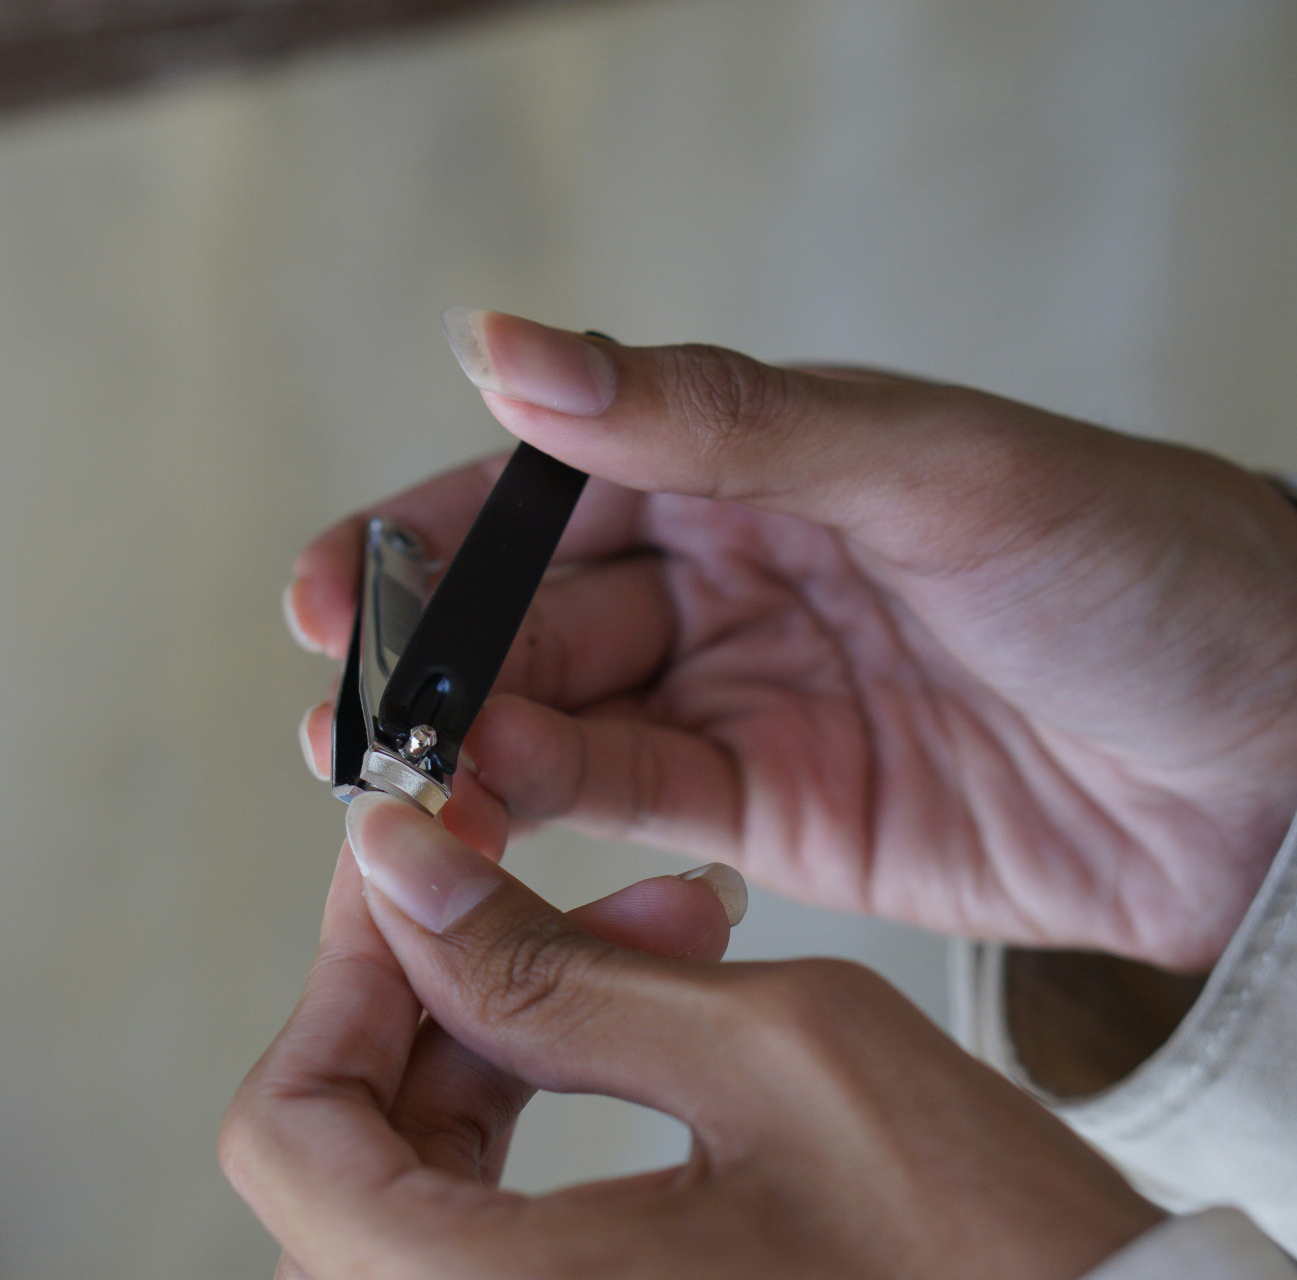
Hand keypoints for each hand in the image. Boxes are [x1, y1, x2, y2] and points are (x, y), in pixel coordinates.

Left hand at [220, 796, 1162, 1279]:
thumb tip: (400, 873)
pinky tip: (653, 1017)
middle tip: (540, 883)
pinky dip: (548, 1113)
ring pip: (420, 1178)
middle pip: (347, 1149)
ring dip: (511, 1034)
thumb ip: (550, 966)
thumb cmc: (990, 1263)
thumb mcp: (769, 1057)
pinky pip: (494, 1228)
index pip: (286, 1136)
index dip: (341, 981)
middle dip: (442, 990)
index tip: (414, 882)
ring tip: (653, 934)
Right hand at [288, 312, 1296, 969]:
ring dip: (468, 752)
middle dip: (429, 663)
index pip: (545, 488)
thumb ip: (714, 419)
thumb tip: (507, 344)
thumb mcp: (927, 464)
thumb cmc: (1139, 569)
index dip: (427, 538)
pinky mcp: (773, 817)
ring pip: (561, 722)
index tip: (334, 587)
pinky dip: (550, 819)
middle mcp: (729, 576)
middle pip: (533, 617)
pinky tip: (485, 825)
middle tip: (341, 714)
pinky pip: (631, 813)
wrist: (1284, 761)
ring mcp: (745, 699)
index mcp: (751, 461)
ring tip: (391, 785)